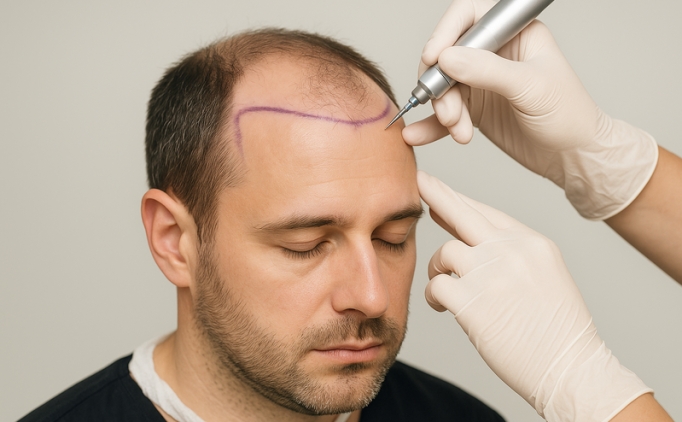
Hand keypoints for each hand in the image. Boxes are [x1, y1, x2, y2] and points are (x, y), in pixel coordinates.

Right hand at [404, 0, 656, 219]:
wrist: (574, 156)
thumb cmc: (569, 115)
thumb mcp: (530, 88)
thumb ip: (487, 70)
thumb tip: (446, 59)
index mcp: (514, 33)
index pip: (469, 17)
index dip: (445, 33)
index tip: (434, 58)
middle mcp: (495, 53)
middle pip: (448, 55)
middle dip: (442, 83)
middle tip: (446, 109)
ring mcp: (482, 82)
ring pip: (443, 87)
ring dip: (443, 109)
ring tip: (457, 129)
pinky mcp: (474, 110)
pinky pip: (443, 113)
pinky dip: (430, 125)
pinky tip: (418, 135)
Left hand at [417, 171, 650, 420]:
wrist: (571, 368)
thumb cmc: (557, 329)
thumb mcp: (546, 275)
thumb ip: (511, 253)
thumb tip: (468, 239)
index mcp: (532, 243)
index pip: (486, 212)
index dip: (458, 200)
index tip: (437, 191)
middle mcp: (511, 251)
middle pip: (462, 212)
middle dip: (435, 193)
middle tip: (418, 180)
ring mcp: (491, 275)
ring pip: (445, 252)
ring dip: (438, 268)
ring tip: (444, 284)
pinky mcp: (473, 302)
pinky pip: (437, 285)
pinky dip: (434, 296)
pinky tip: (441, 306)